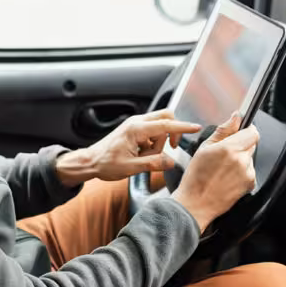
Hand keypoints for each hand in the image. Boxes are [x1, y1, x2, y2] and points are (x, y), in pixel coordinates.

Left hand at [55, 109, 200, 186]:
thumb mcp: (131, 168)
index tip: (195, 127)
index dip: (182, 127)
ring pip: (159, 127)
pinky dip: (152, 143)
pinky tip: (141, 154)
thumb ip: (153, 164)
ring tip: (145, 157)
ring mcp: (135, 125)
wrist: (90, 161)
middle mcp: (136, 123)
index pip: (166, 126)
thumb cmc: (105, 164)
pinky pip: (152, 132)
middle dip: (172, 133)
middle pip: (165, 118)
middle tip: (170, 148)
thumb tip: (171, 162)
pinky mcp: (134, 130)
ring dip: (159, 142)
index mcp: (136, 129)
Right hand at [171, 113, 257, 232]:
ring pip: (250, 158)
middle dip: (241, 145)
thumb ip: (223, 130)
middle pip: (251, 144)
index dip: (247, 130)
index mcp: (230, 149)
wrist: (196, 204)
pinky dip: (242, 172)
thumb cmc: (196, 178)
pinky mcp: (250, 184)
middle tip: (224, 154)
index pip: (253, 132)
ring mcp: (248, 173)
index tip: (240, 132)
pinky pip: (249, 171)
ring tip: (223, 169)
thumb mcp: (204, 148)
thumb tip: (236, 117)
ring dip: (241, 159)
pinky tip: (227, 177)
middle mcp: (242, 160)